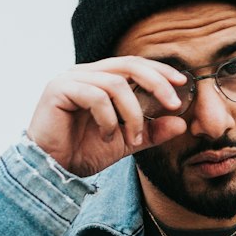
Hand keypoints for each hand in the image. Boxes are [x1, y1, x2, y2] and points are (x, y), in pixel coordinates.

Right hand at [26, 57, 189, 177]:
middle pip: (129, 65)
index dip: (159, 71)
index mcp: (100, 79)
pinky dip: (109, 119)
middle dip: (156, 83)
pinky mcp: (59, 89)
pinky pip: (96, 96)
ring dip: (132, 113)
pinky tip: (106, 137)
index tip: (182, 84)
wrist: (52, 171)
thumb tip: (181, 123)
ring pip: (116, 84)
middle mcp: (85, 73)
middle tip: (173, 104)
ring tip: (132, 138)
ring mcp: (71, 78)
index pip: (134, 65)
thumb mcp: (125, 142)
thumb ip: (151, 132)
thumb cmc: (82, 153)